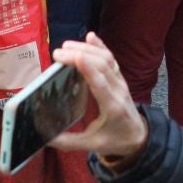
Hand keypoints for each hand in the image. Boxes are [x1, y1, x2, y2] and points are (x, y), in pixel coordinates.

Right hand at [50, 33, 147, 165]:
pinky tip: (90, 37)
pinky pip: (111, 58)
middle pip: (102, 66)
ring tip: (66, 46)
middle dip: (80, 55)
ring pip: (107, 59)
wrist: (138, 136)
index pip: (101, 84)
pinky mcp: (119, 77)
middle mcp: (118, 90)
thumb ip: (69, 142)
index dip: (89, 69)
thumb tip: (45, 139)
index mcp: (112, 107)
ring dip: (87, 49)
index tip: (75, 56)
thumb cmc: (115, 140)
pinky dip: (101, 46)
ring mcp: (120, 82)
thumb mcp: (92, 145)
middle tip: (57, 53)